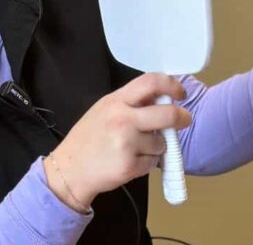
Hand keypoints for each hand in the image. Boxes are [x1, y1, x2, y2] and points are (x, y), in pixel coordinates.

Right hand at [44, 73, 190, 210]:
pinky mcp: (129, 165)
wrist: (68, 171)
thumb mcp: (104, 109)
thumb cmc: (88, 138)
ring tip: (135, 148)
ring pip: (161, 142)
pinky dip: (146, 163)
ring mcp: (126, 143)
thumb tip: (162, 97)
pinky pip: (152, 162)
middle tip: (185, 120)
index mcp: (116, 101)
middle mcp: (122, 119)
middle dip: (181, 117)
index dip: (172, 85)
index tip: (180, 93)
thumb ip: (130, 102)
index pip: (151, 82)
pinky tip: (129, 161)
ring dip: (156, 146)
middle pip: (167, 114)